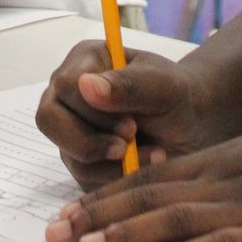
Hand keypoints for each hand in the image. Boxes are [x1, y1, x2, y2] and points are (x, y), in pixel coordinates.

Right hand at [34, 41, 218, 190]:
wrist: (191, 125)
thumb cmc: (176, 95)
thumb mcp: (162, 86)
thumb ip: (128, 85)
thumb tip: (84, 86)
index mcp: (84, 63)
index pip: (66, 87)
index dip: (92, 112)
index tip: (131, 126)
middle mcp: (69, 95)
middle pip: (50, 121)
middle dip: (90, 141)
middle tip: (127, 147)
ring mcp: (71, 129)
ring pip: (68, 154)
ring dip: (111, 163)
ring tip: (152, 155)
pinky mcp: (81, 161)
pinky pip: (84, 177)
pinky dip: (116, 178)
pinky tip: (143, 166)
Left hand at [46, 89, 241, 241]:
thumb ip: (224, 178)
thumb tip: (184, 205)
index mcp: (218, 162)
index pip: (147, 179)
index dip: (104, 197)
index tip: (67, 214)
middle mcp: (225, 181)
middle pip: (150, 197)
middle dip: (100, 217)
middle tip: (56, 234)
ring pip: (177, 218)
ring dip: (129, 234)